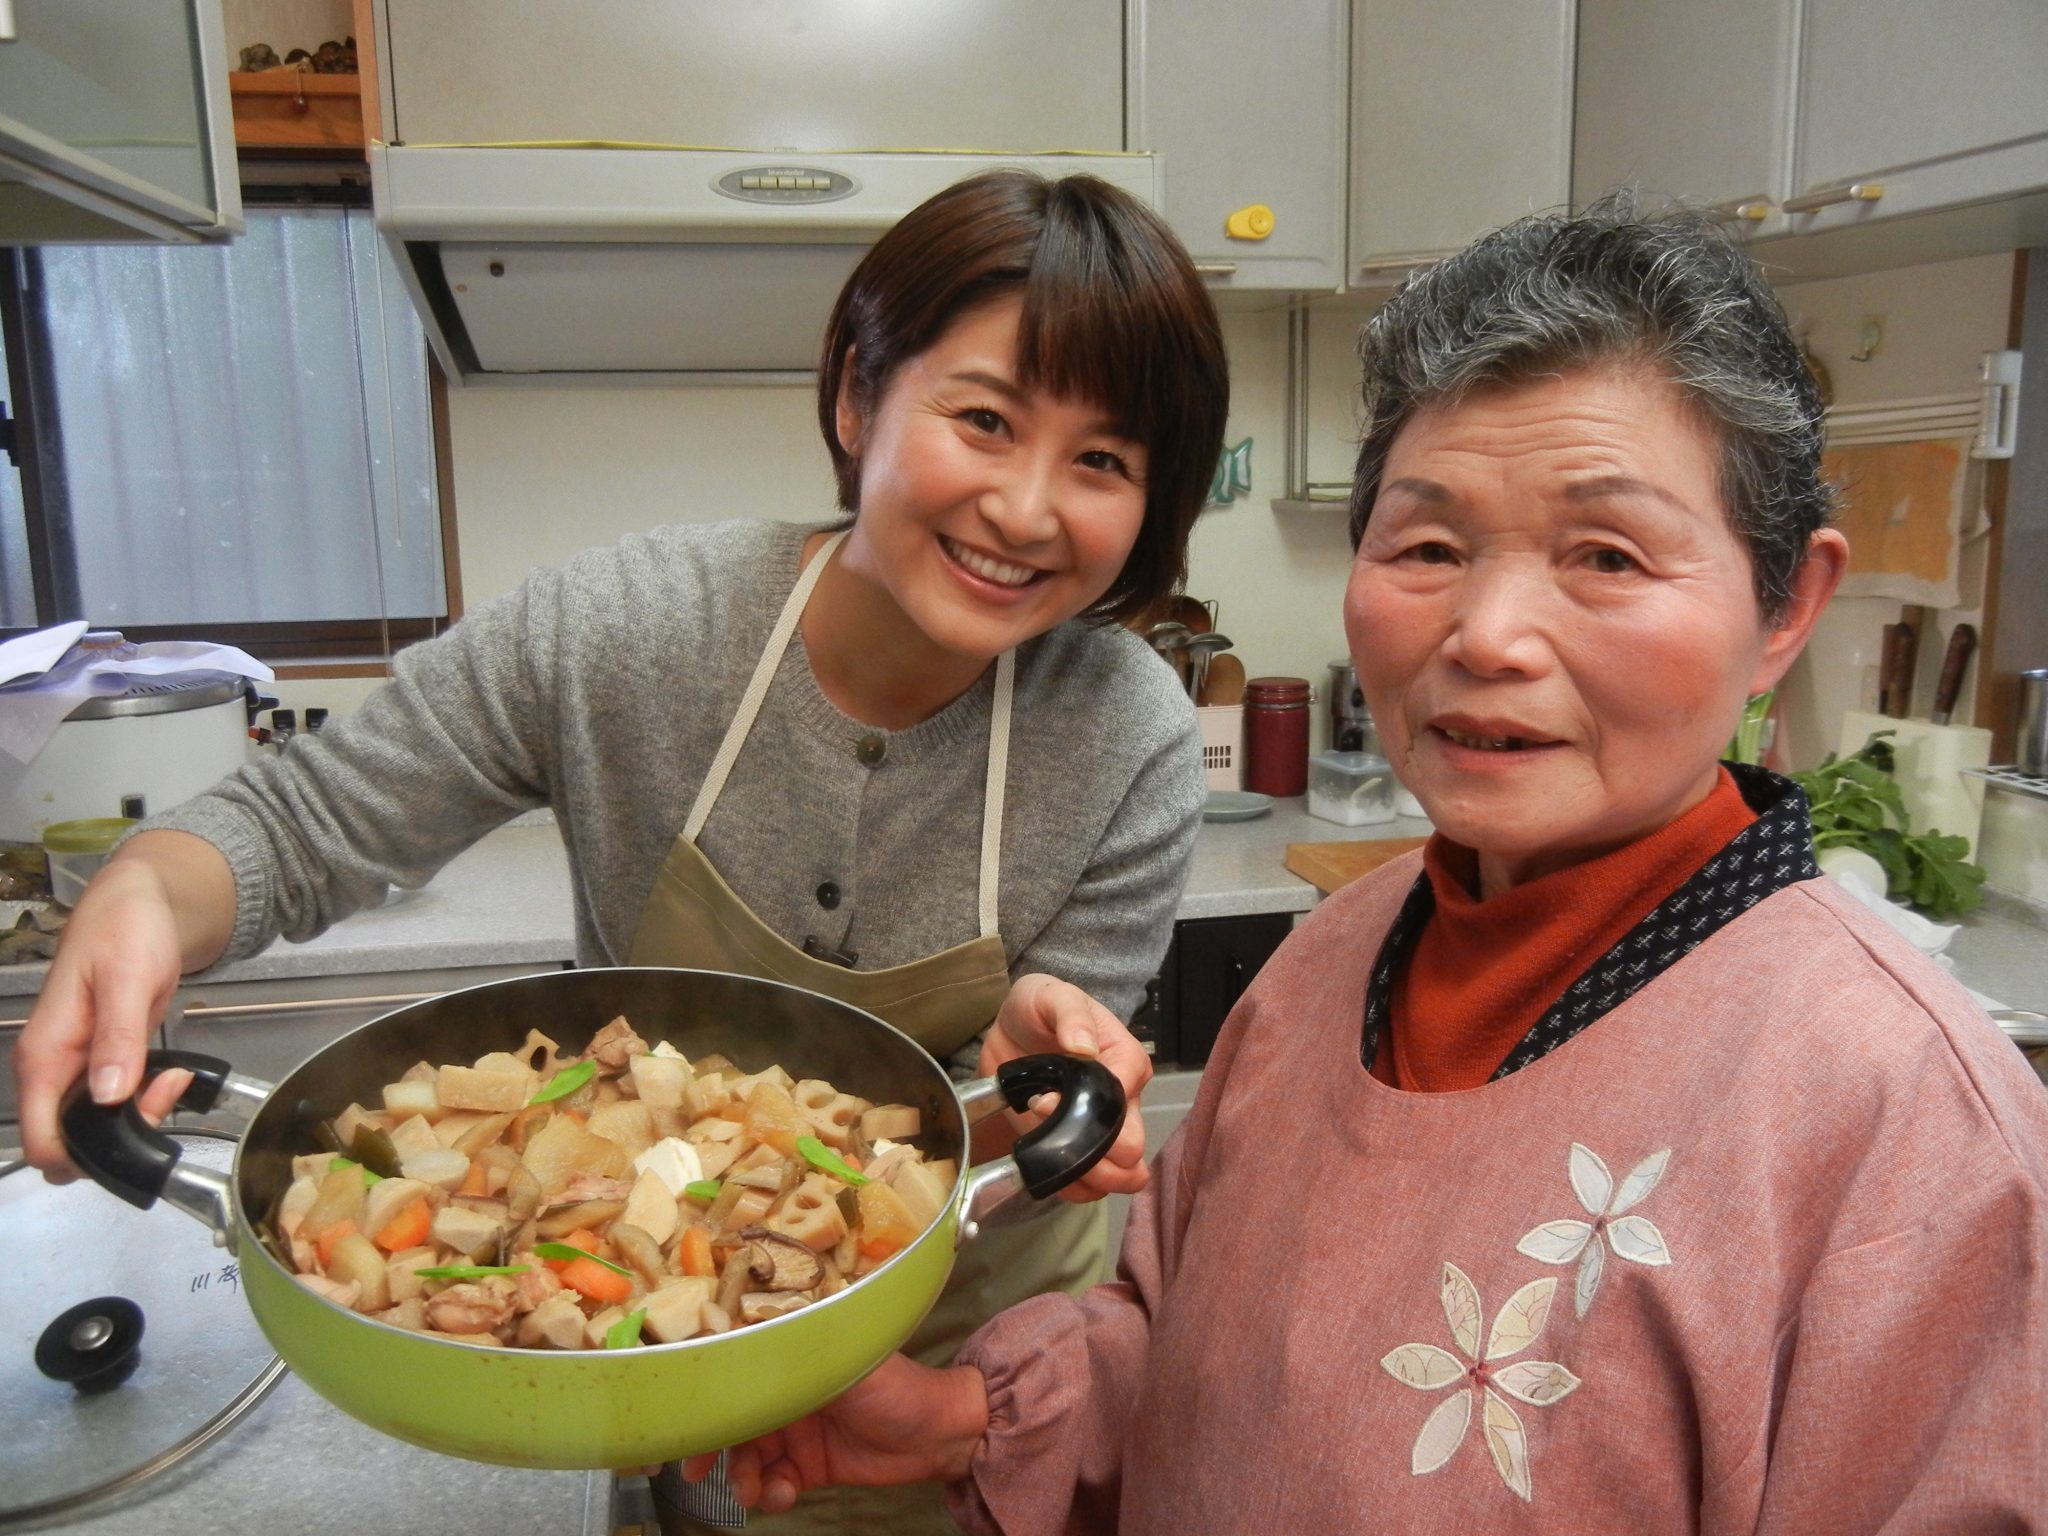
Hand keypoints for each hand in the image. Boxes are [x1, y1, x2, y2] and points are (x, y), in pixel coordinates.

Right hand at [13, 833, 231, 1177]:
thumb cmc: (125, 930)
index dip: (83, 1155)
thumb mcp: (128, 979)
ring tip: (173, 1077)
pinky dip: (144, 1099)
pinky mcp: (101, 1062)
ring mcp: (76, 1067)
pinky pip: (115, 1103)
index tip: (132, 1129)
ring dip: (139, 1115)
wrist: (137, 905)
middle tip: (163, 1093)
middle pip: (72, 1142)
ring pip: (97, 1126)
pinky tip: (170, 1074)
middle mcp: (53, 1068)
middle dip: (121, 1135)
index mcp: (45, 1054)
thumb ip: (117, 1039)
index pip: (42, 1140)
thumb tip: (107, 1094)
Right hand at [682, 1354, 987, 1514]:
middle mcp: (786, 1389)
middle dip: (713, 1444)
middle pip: (733, 1416)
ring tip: (756, 1490)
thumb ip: (788, 1354)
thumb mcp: (841, 1361)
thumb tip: (733, 1334)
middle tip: (697, 1471)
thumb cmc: (895, 1385)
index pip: (734, 1366)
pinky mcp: (807, 1467)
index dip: (705, 1389)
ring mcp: (795, 1430)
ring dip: (742, 1476)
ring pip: (747, 1456)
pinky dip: (770, 1493)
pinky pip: (771, 1483)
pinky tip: (783, 1495)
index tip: (682, 1413)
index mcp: (791, 1355)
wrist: (941, 1435)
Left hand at [977, 972, 1152, 1202]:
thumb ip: (1070, 1013)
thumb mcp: (1051, 995)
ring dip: (1081, 1173)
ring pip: (1121, 1176)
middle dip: (1087, 1148)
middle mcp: (1124, 1101)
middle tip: (1045, 1121)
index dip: (1086, 1106)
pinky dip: (1070, 1186)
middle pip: (1132, 1149)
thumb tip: (1083, 1045)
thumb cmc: (1040, 1009)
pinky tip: (1044, 1165)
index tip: (1046, 1095)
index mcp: (1126, 1061)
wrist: (1013, 1032)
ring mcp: (1103, 1131)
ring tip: (1045, 1146)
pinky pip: (1091, 1189)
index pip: (1125, 1098)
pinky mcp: (1078, 1150)